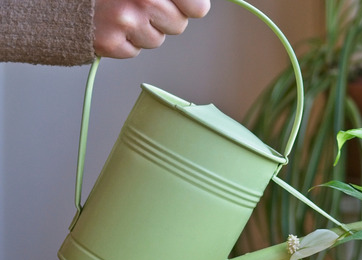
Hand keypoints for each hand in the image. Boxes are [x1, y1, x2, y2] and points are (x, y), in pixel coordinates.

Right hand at [93, 0, 210, 58]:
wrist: (60, 0)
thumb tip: (198, 6)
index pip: (198, 7)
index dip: (190, 7)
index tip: (181, 5)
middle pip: (178, 26)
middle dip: (164, 19)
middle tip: (140, 6)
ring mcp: (126, 21)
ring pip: (157, 40)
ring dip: (142, 30)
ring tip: (121, 12)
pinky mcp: (111, 42)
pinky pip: (134, 51)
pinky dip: (124, 41)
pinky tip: (110, 24)